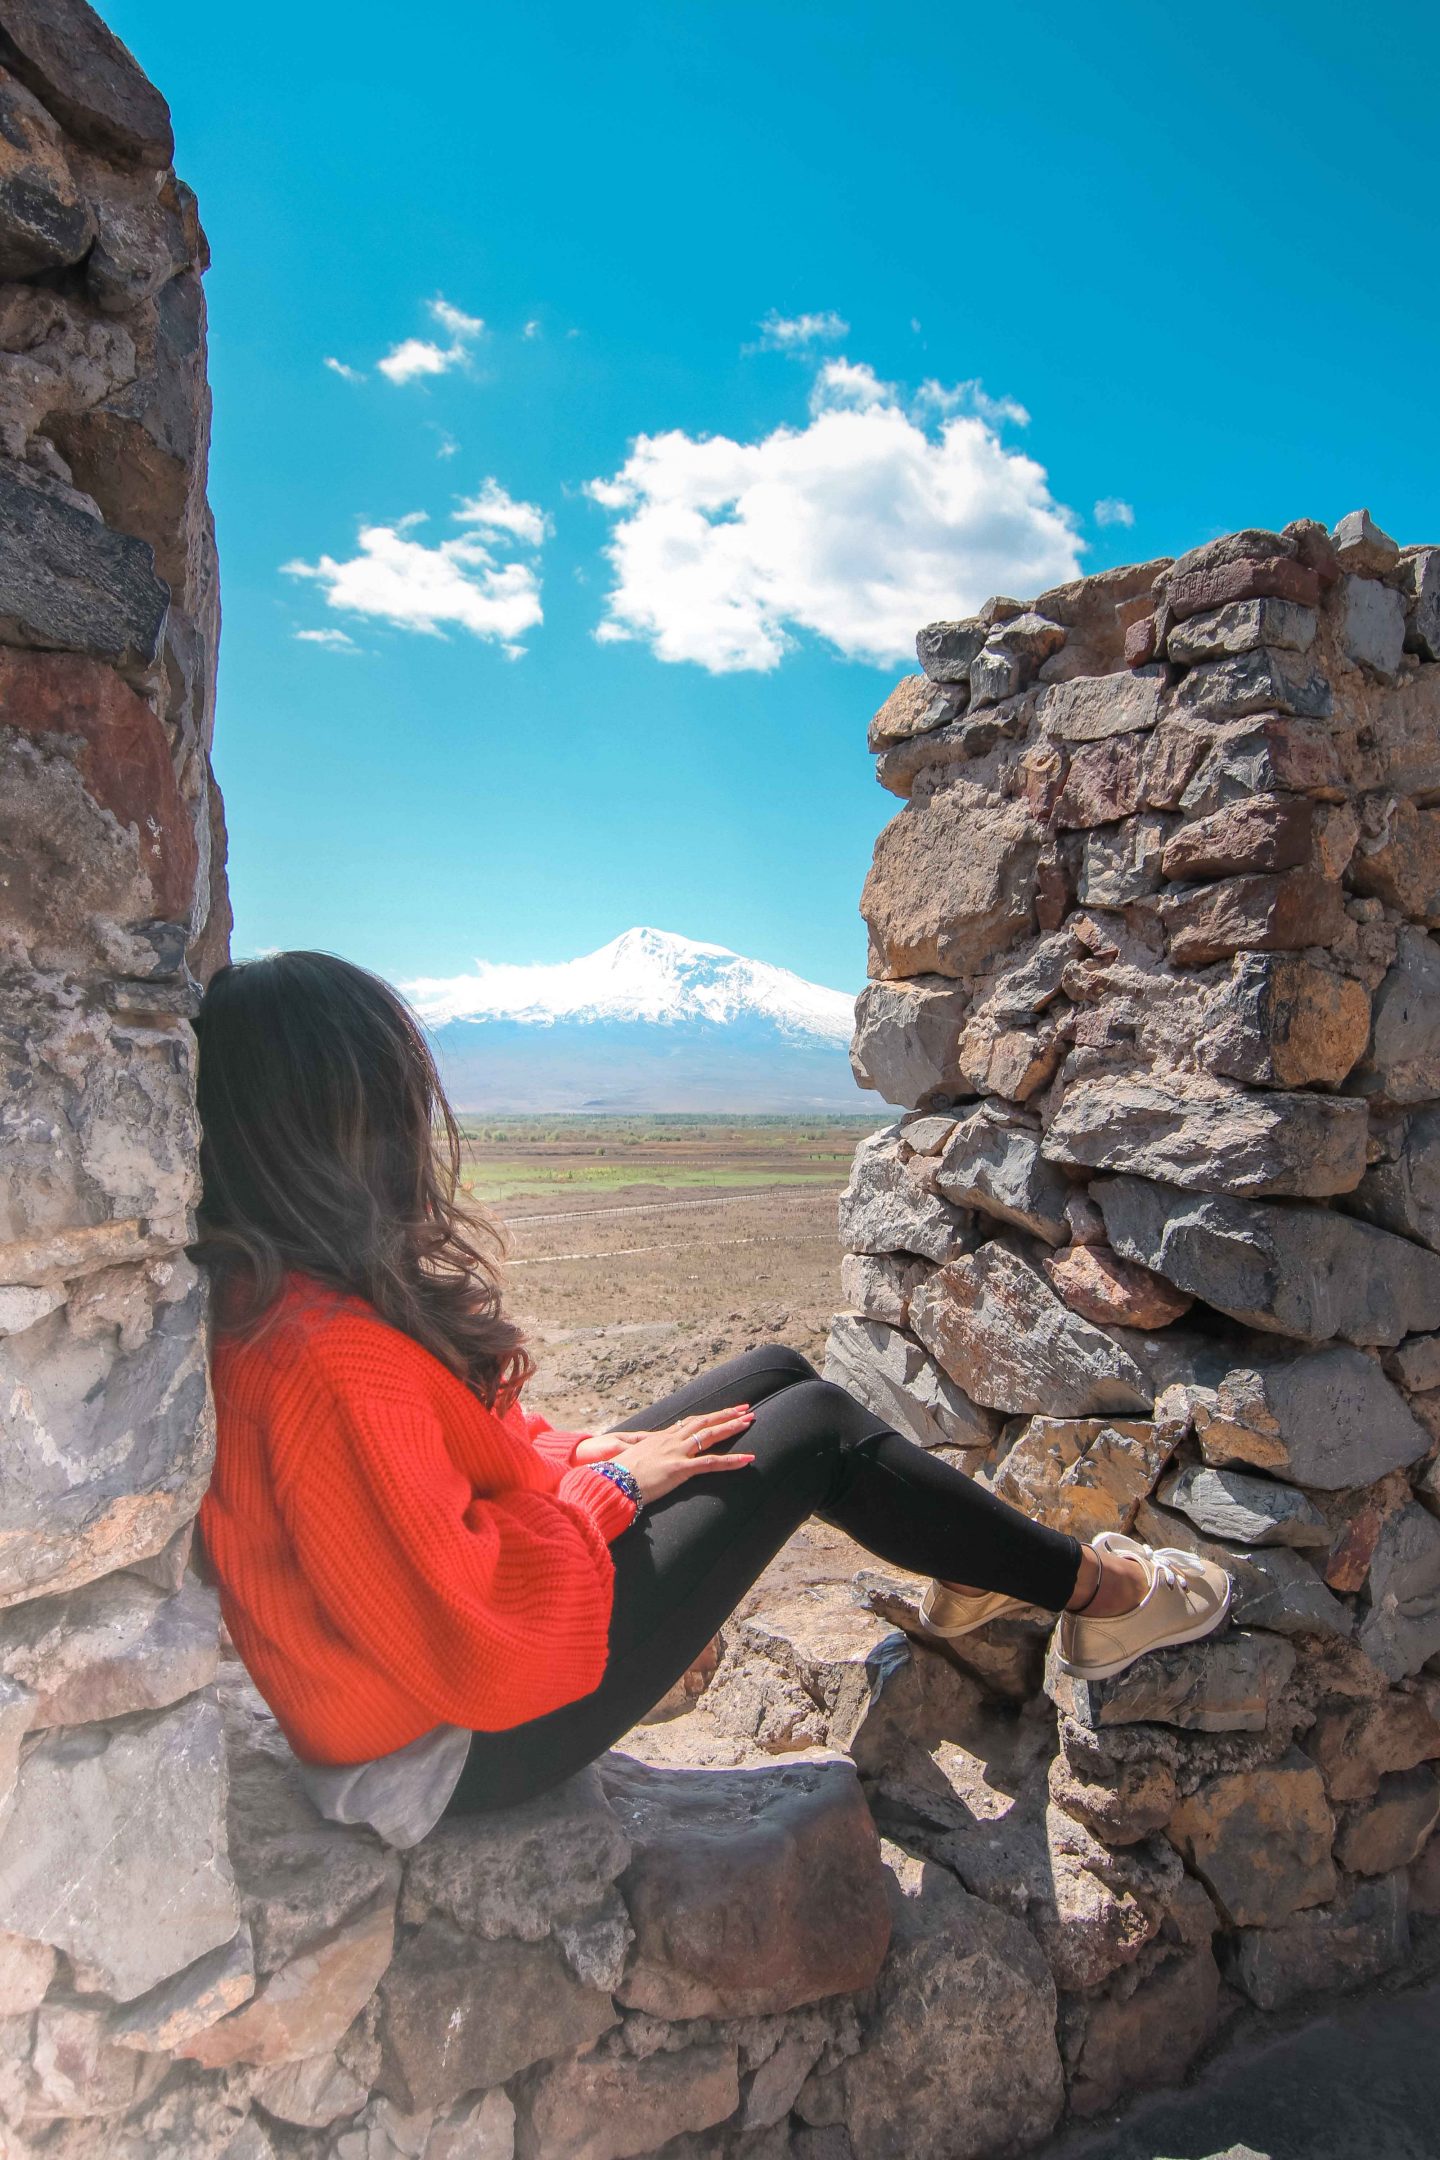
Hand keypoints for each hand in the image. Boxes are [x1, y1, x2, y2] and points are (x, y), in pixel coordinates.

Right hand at [580, 1407, 755, 1502]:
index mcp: (661, 1438)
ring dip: (731, 1427)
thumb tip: (644, 1458)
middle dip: (725, 1415)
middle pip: (703, 1423)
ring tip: (750, 1421)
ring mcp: (676, 1453)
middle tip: (745, 1409)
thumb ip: (640, 1454)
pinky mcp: (680, 1469)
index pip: (689, 1423)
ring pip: (710, 1435)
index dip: (707, 1417)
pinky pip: (711, 1463)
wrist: (611, 1480)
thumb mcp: (630, 1459)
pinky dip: (731, 1461)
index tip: (720, 1412)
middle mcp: (671, 1441)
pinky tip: (748, 1459)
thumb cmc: (617, 1473)